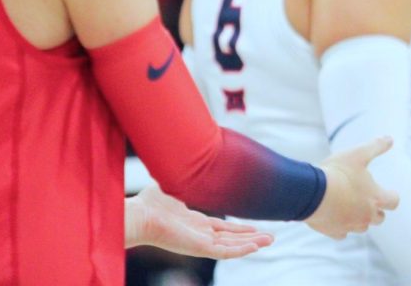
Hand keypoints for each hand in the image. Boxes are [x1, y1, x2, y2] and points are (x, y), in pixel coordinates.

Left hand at [125, 186, 272, 259]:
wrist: (140, 214)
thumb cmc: (150, 202)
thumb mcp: (177, 186)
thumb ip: (188, 177)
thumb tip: (195, 156)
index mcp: (194, 223)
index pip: (222, 229)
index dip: (239, 229)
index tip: (254, 227)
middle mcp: (199, 235)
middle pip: (231, 239)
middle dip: (251, 237)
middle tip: (270, 236)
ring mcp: (199, 243)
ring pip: (231, 247)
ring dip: (251, 244)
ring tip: (269, 240)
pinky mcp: (198, 248)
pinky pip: (224, 252)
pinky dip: (241, 249)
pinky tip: (255, 245)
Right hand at [306, 136, 399, 239]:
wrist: (311, 193)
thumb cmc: (337, 173)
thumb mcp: (358, 154)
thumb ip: (376, 146)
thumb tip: (390, 138)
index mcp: (376, 198)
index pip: (394, 202)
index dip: (391, 196)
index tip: (386, 192)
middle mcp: (367, 215)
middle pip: (380, 218)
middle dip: (376, 210)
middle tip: (366, 199)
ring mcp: (351, 226)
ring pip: (362, 227)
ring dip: (360, 219)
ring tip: (350, 207)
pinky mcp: (334, 232)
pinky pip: (343, 234)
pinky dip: (341, 227)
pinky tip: (335, 217)